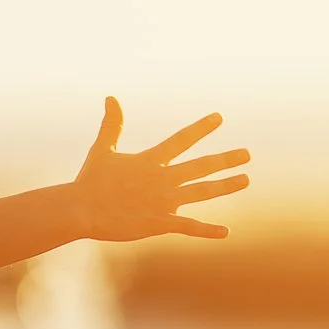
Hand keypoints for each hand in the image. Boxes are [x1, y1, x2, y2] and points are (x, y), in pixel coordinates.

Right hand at [72, 99, 250, 240]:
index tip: (219, 118)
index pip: (181, 139)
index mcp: (150, 160)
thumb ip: (112, 124)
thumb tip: (111, 97)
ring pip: (202, 192)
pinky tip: (226, 231)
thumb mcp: (103, 149)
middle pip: (201, 166)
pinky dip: (207, 230)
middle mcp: (162, 179)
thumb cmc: (90, 180)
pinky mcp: (158, 223)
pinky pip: (188, 226)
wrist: (80, 209)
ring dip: (225, 186)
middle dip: (226, 159)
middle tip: (247, 154)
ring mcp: (162, 202)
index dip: (201, 128)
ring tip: (245, 179)